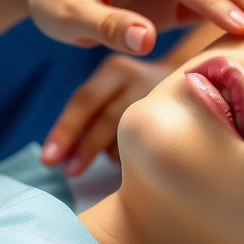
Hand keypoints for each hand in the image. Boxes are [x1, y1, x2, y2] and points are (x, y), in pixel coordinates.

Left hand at [39, 53, 174, 174]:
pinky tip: (138, 151)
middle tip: (69, 173)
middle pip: (106, 120)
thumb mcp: (115, 88)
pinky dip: (134, 156)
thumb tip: (57, 155)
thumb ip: (90, 113)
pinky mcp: (179, 118)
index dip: (65, 131)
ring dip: (113, 152)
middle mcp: (140, 79)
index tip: (48, 160)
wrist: (195, 82)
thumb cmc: (137, 92)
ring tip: (115, 153)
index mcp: (116, 70)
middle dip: (85, 149)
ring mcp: (161, 99)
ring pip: (127, 137)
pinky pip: (146, 147)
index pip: (84, 100)